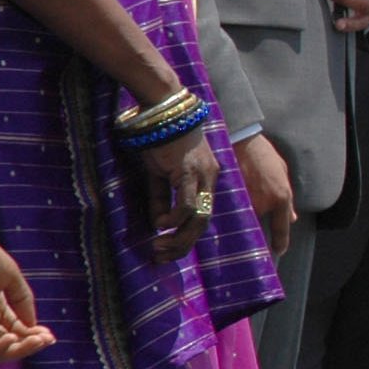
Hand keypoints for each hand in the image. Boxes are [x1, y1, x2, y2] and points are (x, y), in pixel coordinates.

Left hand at [0, 235, 55, 361]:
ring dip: (18, 350)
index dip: (34, 335)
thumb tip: (33, 326)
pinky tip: (13, 338)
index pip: (17, 329)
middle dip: (29, 344)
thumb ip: (23, 302)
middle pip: (9, 343)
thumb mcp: (13, 280)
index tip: (50, 336)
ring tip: (34, 341)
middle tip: (45, 340)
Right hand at [140, 126, 221, 261]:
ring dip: (179, 237)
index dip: (186, 238)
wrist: (163, 111)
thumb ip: (162, 198)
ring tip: (158, 247)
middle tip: (161, 257)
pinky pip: (188, 202)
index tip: (167, 251)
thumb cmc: (161, 140)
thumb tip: (159, 223)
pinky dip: (175, 217)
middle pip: (204, 223)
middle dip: (182, 245)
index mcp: (206, 181)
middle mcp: (209, 180)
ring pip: (199, 217)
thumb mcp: (160, 175)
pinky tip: (161, 223)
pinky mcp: (190, 170)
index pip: (203, 217)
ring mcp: (203, 175)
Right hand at [234, 132, 296, 254]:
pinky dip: (229, 220)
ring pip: (244, 224)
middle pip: (260, 229)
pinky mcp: (228, 199)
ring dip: (241, 229)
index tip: (278, 251)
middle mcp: (264, 204)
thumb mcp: (282, 171)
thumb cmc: (263, 154)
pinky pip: (230, 217)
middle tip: (252, 247)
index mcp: (281, 197)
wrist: (240, 140)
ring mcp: (245, 203)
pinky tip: (224, 225)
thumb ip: (288, 198)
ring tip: (235, 236)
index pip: (282, 228)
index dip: (280, 243)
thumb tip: (292, 218)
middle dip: (256, 238)